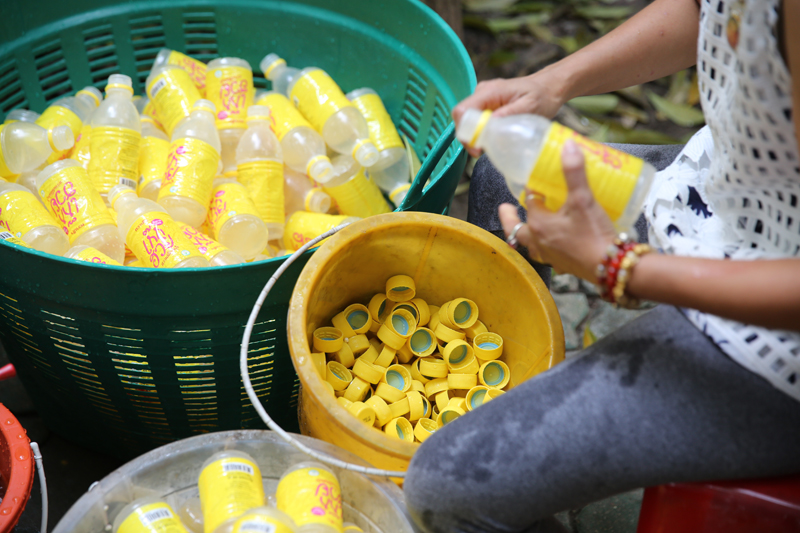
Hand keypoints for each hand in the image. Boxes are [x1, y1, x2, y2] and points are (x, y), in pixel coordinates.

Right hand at [453, 72, 565, 156]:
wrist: (548, 87)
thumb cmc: (542, 96)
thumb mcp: (530, 106)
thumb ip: (509, 114)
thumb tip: (490, 125)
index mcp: (490, 91)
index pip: (462, 111)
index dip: (465, 131)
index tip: (478, 148)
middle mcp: (482, 93)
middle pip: (463, 119)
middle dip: (470, 138)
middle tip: (484, 151)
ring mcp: (483, 99)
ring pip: (469, 122)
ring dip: (477, 137)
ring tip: (494, 144)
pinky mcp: (486, 105)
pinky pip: (477, 122)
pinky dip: (482, 133)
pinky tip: (495, 138)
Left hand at [499, 140, 616, 281]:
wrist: (611, 267)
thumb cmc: (592, 235)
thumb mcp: (583, 200)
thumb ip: (574, 172)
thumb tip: (568, 146)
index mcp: (539, 225)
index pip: (528, 202)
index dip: (530, 188)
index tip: (533, 180)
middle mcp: (540, 242)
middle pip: (517, 230)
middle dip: (510, 219)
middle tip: (506, 208)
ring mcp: (551, 256)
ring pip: (532, 244)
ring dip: (528, 235)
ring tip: (530, 227)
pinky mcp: (565, 265)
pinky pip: (550, 255)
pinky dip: (548, 248)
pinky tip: (557, 243)